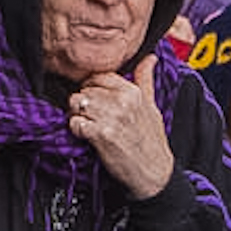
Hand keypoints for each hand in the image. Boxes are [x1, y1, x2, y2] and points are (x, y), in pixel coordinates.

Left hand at [67, 56, 176, 199]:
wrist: (155, 174)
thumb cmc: (151, 141)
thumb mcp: (152, 106)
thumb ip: (145, 80)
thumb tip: (149, 57)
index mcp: (133, 92)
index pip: (98, 76)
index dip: (91, 87)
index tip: (95, 100)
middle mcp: (122, 101)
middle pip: (84, 90)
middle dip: (83, 103)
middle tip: (91, 117)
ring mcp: (111, 117)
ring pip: (76, 103)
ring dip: (77, 115)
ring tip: (88, 125)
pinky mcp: (101, 135)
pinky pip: (75, 122)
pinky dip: (76, 129)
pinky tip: (86, 136)